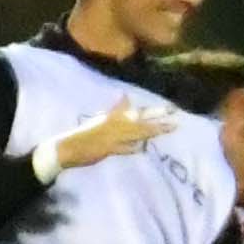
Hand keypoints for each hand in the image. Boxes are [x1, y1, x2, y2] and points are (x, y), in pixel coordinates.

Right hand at [44, 104, 174, 175]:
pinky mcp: (107, 148)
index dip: (154, 110)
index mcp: (113, 117)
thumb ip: (115, 109)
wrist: (68, 147)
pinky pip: (122, 148)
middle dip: (158, 116)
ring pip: (136, 132)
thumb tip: (125, 96)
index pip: (137, 112)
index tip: (171, 108)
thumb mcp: (101, 118)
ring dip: (152, 130)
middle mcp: (115, 124)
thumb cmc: (86, 134)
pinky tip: (142, 148)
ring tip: (168, 128)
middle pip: (141, 119)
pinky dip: (132, 147)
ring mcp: (112, 136)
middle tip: (175, 112)